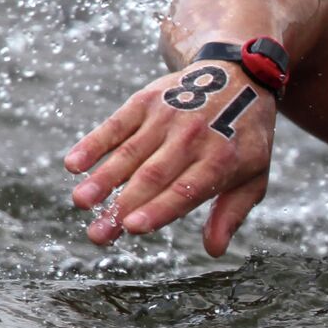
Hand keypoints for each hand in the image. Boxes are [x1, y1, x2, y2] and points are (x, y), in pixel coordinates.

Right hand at [65, 61, 277, 255]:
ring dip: (102, 179)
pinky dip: (94, 144)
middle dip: (122, 207)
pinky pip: (116, 124)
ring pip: (130, 152)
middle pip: (152, 176)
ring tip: (81, 202)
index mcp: (222, 159)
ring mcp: (168, 117)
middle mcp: (193, 137)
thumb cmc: (244, 137)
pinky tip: (73, 164)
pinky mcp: (147, 101)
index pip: (186, 189)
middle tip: (96, 235)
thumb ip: (231, 212)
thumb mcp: (253, 174)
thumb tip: (214, 250)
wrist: (239, 77)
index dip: (159, 209)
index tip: (132, 228)